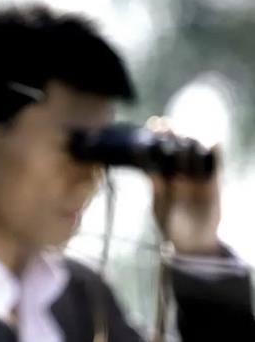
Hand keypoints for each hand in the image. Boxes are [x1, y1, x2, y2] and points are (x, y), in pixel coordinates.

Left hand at [146, 117, 220, 253]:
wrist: (192, 243)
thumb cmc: (171, 226)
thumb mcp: (161, 208)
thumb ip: (159, 191)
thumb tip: (152, 174)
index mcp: (163, 179)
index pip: (158, 154)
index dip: (154, 140)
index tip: (150, 127)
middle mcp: (179, 175)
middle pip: (175, 150)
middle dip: (170, 136)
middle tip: (163, 123)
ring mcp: (196, 178)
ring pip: (194, 155)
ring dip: (191, 140)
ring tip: (186, 128)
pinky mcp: (213, 184)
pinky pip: (215, 167)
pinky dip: (216, 154)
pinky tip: (214, 141)